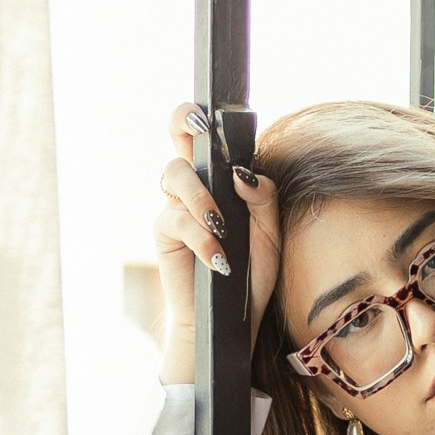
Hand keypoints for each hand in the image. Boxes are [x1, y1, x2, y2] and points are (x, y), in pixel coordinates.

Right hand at [155, 103, 279, 377]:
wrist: (231, 319)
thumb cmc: (251, 275)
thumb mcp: (270, 235)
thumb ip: (263, 199)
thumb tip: (243, 174)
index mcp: (222, 178)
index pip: (208, 135)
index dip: (203, 114)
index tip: (215, 114)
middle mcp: (195, 185)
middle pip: (176, 133)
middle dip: (184, 120)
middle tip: (201, 129)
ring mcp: (176, 206)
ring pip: (175, 173)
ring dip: (201, 196)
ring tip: (221, 227)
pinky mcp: (164, 234)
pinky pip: (176, 221)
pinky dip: (201, 239)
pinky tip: (218, 260)